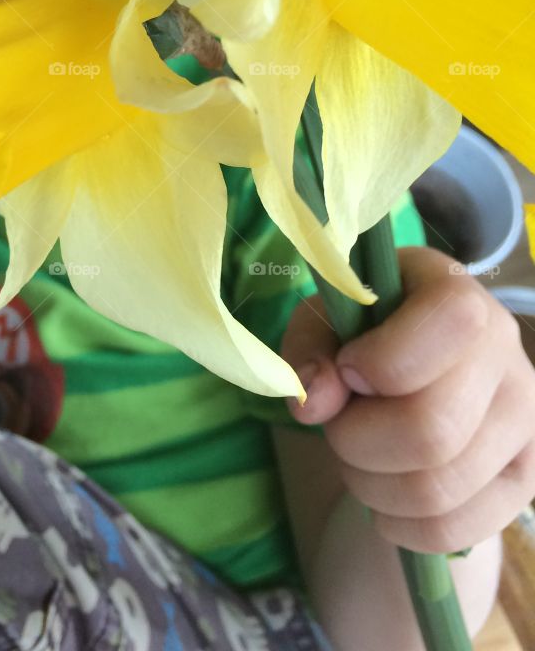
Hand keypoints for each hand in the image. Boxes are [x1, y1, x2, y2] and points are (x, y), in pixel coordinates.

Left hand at [280, 246, 534, 552]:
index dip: (380, 361)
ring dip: (371, 486)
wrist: (419, 363)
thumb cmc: (366, 330)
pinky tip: (383, 499)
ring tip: (359, 459)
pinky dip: (400, 526)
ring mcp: (526, 421)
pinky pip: (455, 529)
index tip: (349, 367)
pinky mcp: (523, 478)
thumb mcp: (326, 316)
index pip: (449, 326)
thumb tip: (312, 404)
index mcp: (460, 294)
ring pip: (438, 488)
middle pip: (432, 429)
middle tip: (340, 424)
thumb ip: (310, 347)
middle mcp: (508, 355)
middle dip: (357, 439)